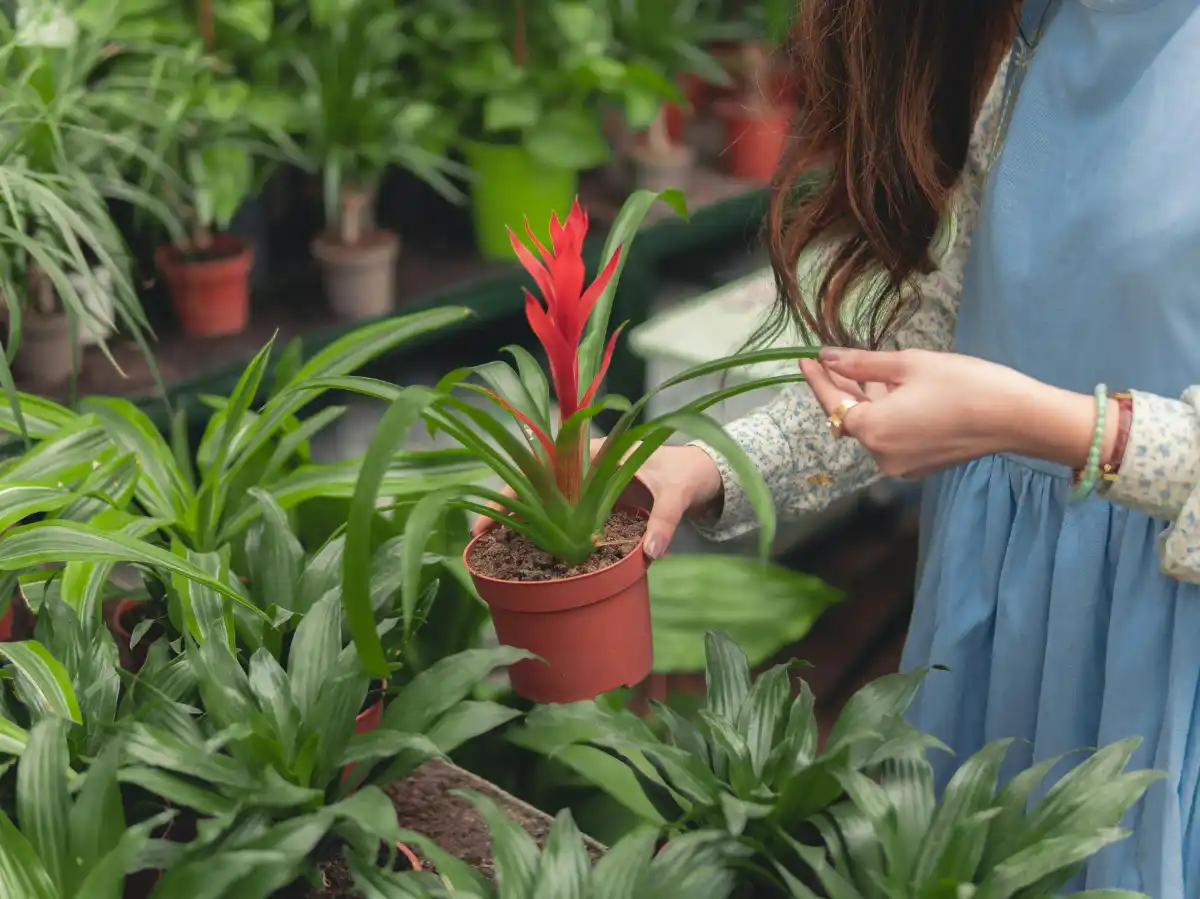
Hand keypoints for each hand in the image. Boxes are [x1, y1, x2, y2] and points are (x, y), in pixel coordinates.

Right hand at [469, 438, 723, 558]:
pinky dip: (541, 530)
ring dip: (517, 521)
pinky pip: (562, 517)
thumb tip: (653, 554)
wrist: (702, 473)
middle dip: (503, 508)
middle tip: (475, 540)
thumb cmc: (687, 474)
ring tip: (488, 549)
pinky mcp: (596, 506)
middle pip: (534, 485)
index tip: (493, 511)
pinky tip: (523, 551)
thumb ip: (665, 521)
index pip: (544, 466)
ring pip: (543, 502)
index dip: (515, 486)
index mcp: (597, 453)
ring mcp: (588, 488)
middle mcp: (586, 469)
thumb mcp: (678, 494)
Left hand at [800, 348, 1116, 477]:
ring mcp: (900, 465)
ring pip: (871, 427)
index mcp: (873, 430)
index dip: (817, 379)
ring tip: (868, 370)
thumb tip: (827, 357)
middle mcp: (880, 455)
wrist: (1017, 418)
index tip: (805, 358)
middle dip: (843, 388)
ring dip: (867, 401)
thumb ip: (861, 364)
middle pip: (850, 417)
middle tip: (834, 359)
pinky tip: (892, 391)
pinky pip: (891, 437)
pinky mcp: (919, 466)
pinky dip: (886, 415)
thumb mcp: (909, 365)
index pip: (832, 402)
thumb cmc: (965, 384)